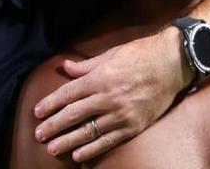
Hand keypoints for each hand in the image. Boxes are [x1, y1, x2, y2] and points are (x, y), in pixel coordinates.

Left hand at [33, 26, 193, 161]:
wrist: (172, 64)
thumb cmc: (140, 54)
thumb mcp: (110, 54)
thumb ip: (86, 65)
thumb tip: (65, 67)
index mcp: (100, 78)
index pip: (68, 94)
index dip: (50, 104)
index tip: (37, 112)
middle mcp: (108, 97)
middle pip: (74, 114)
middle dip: (54, 125)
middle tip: (39, 134)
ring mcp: (121, 114)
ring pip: (88, 131)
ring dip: (67, 141)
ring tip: (52, 148)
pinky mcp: (134, 126)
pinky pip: (109, 141)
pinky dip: (92, 150)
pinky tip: (78, 156)